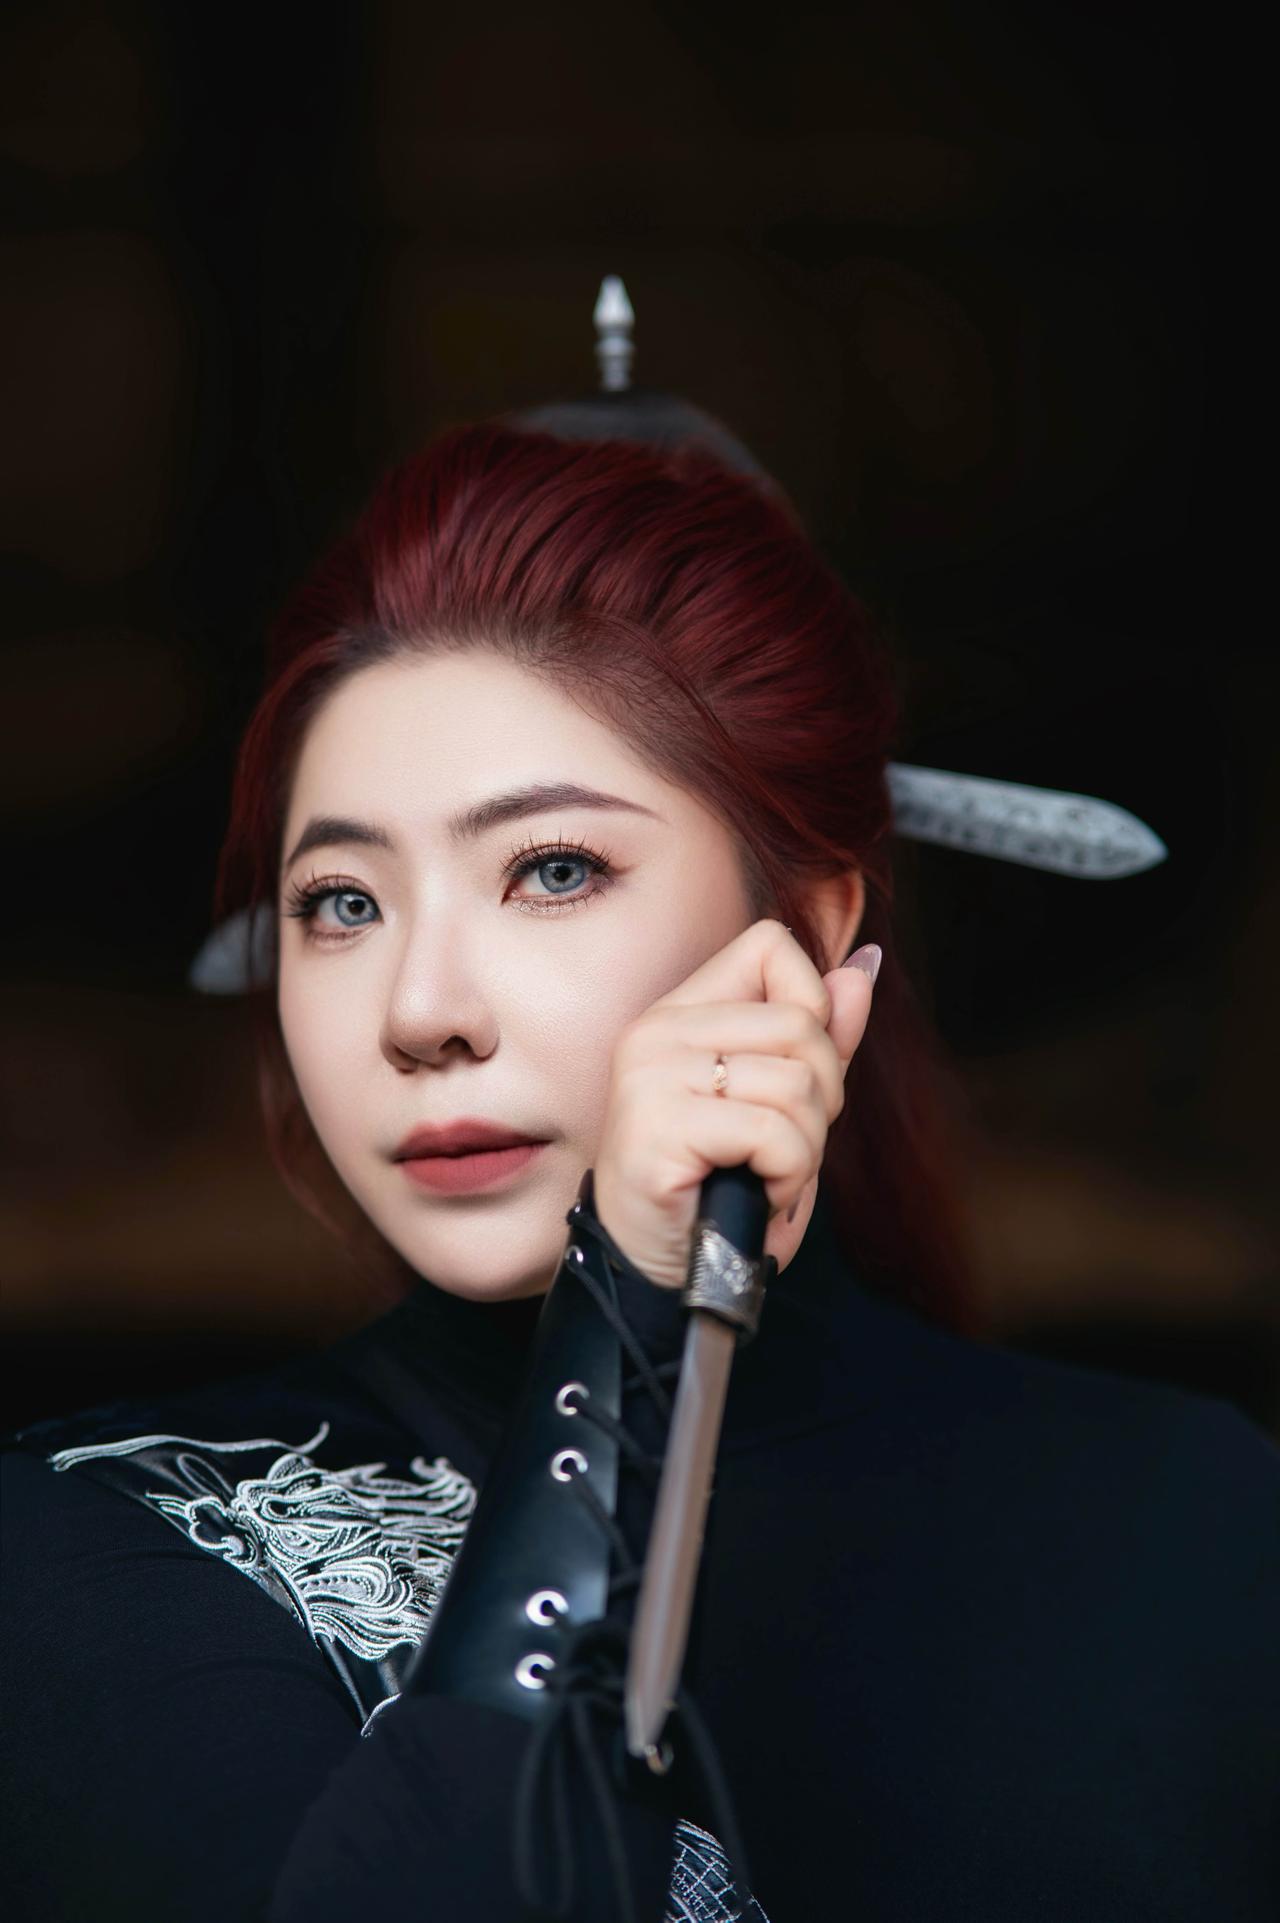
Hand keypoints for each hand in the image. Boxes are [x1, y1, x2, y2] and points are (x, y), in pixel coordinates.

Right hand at [590, 918, 877, 1288]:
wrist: (657, 1273)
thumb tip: (864, 968)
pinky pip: (775, 1133)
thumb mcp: (783, 1104)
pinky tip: (755, 1196)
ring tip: (765, 1176)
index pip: (769, 945)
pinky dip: (787, 1178)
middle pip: (802, 1023)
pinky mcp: (658, 1126)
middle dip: (822, 1099)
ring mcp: (651, 1075)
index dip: (811, 1006)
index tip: (794, 1073)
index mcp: (683, 1012)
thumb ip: (820, 1035)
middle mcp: (659, 1031)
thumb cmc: (718, 1190)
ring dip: (805, 1150)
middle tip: (783, 1148)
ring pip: (797, 1084)